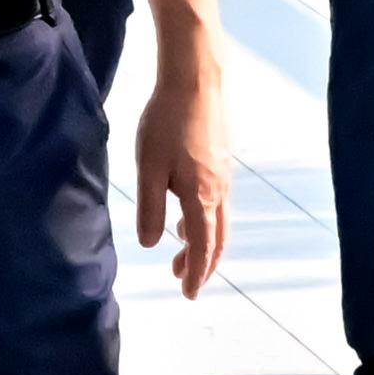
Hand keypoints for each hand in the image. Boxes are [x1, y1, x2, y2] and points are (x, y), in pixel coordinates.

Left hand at [131, 26, 227, 294]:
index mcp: (202, 198)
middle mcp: (220, 191)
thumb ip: (151, 208)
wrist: (196, 80)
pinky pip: (218, 201)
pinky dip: (205, 218)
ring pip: (219, 220)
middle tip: (182, 280)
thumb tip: (151, 244)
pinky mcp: (222, 159)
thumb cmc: (167, 122)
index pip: (201, 248)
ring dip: (202, 241)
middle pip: (216, 239)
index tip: (187, 294)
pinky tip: (187, 208)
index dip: (195, 273)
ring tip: (180, 247)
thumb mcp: (149, 167)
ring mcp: (224, 175)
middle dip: (201, 264)